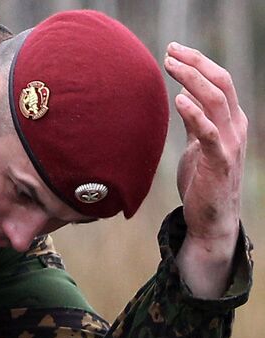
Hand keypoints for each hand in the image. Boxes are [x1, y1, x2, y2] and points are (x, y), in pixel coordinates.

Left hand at [165, 42, 246, 296]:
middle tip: (170, 49)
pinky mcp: (218, 161)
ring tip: (170, 65)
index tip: (174, 50)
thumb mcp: (197, 146)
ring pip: (215, 100)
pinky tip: (178, 100)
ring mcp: (229, 143)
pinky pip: (208, 131)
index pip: (219, 82)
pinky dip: (194, 112)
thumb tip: (182, 99)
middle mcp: (235, 126)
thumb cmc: (202, 182)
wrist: (211, 219)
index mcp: (231, 121)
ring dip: (192, 79)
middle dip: (196, 63)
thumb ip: (194, 123)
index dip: (199, 63)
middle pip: (220, 83)